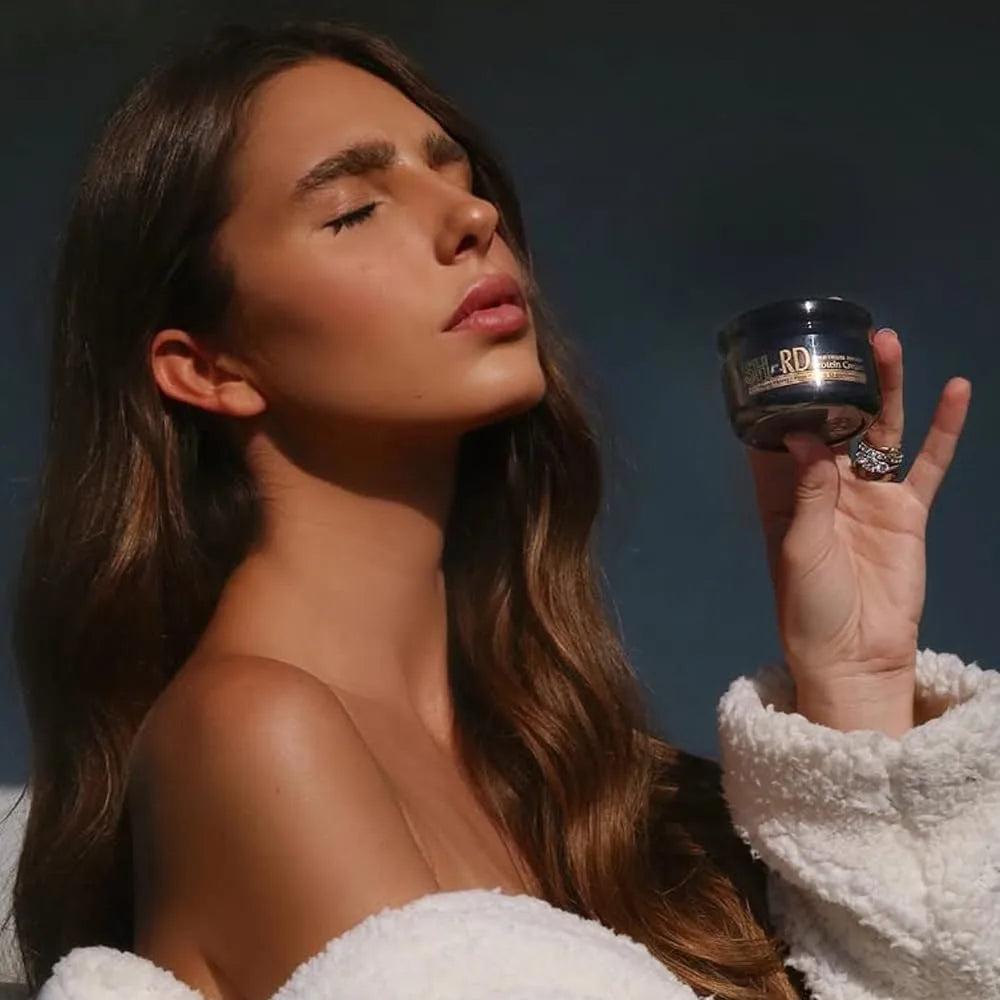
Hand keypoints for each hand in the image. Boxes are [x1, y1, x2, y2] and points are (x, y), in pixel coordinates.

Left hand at [749, 328, 971, 734]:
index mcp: (785, 494)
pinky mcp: (907, 510)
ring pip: (879, 429)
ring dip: (885, 388)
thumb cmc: (810, 606)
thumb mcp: (800, 548)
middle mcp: (825, 485)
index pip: (779, 436)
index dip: (782, 400)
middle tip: (843, 337)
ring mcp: (869, 494)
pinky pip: (929, 463)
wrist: (855, 655)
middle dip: (838, 382)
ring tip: (888, 342)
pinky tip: (958, 391)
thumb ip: (808, 491)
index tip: (783, 359)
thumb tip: (803, 434)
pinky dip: (944, 429)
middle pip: (834, 421)